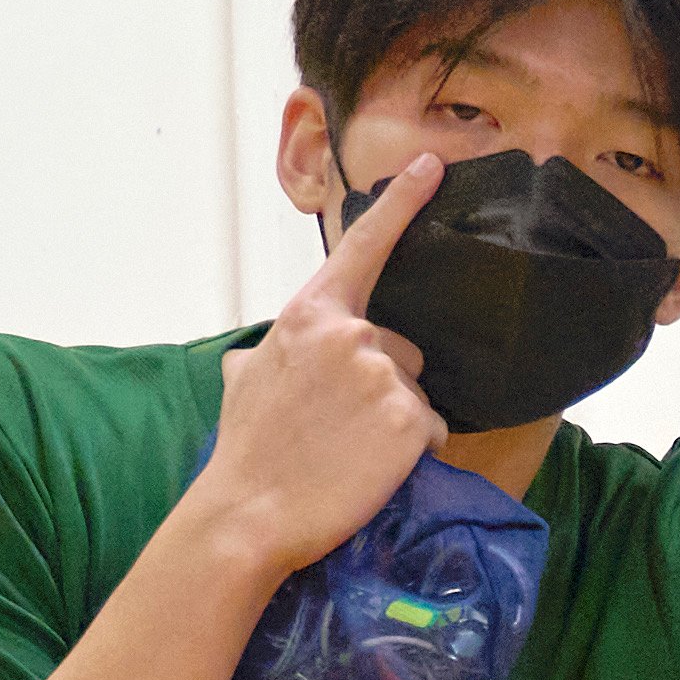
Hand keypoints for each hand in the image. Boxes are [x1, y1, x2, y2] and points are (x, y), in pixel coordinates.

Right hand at [203, 154, 452, 567]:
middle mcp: (351, 333)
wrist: (248, 514)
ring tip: (349, 451)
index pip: (363, 248)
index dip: (404, 204)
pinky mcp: (409, 419)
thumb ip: (276, 347)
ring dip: (396, 422)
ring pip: (416, 393)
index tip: (434, 165)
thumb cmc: (246, 449)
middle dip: (384, 384)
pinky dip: (411, 454)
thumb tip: (268, 353)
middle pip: (403, 349)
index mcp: (309, 315)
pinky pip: (432, 430)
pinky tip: (369, 469)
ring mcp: (383, 374)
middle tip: (338, 428)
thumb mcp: (245, 375)